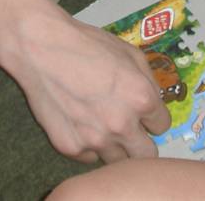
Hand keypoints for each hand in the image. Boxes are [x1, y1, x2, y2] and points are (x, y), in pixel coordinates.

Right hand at [0, 9, 171, 163]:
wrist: (42, 49)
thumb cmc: (86, 45)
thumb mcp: (129, 52)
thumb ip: (148, 81)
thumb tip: (155, 102)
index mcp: (140, 98)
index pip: (162, 125)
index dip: (152, 117)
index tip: (143, 112)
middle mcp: (121, 124)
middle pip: (147, 154)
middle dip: (141, 141)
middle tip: (130, 128)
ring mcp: (95, 139)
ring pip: (118, 160)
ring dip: (114, 145)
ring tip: (100, 122)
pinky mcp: (71, 147)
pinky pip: (89, 156)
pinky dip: (88, 144)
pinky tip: (79, 122)